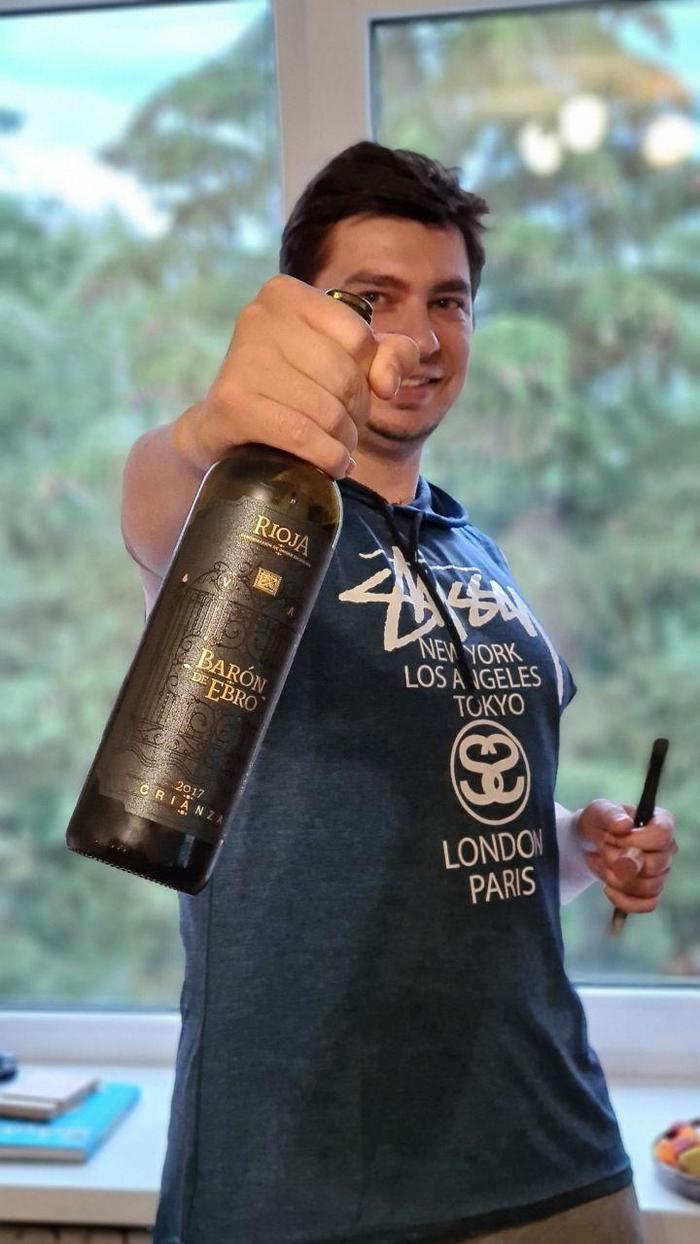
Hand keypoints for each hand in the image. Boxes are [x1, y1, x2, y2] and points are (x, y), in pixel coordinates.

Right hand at [172, 274, 419, 474]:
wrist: (226, 429)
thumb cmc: (293, 389)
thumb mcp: (347, 362)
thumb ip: (390, 355)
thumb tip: (388, 380)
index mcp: (285, 293)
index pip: (361, 339)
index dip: (369, 377)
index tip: (353, 396)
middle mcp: (257, 316)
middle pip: (345, 376)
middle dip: (355, 414)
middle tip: (343, 430)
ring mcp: (240, 359)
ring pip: (326, 410)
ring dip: (342, 441)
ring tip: (334, 448)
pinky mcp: (232, 403)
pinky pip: (300, 434)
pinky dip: (325, 457)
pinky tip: (329, 465)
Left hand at [575, 799, 677, 913]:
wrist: (588, 842)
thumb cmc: (599, 822)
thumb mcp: (599, 811)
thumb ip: (611, 815)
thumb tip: (625, 826)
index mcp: (661, 823)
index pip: (661, 836)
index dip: (634, 841)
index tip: (611, 836)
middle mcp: (667, 849)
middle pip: (654, 865)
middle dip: (619, 860)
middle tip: (603, 848)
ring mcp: (661, 872)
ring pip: (649, 887)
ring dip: (617, 878)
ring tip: (602, 863)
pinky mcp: (650, 892)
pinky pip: (647, 905)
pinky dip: (624, 900)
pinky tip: (607, 888)